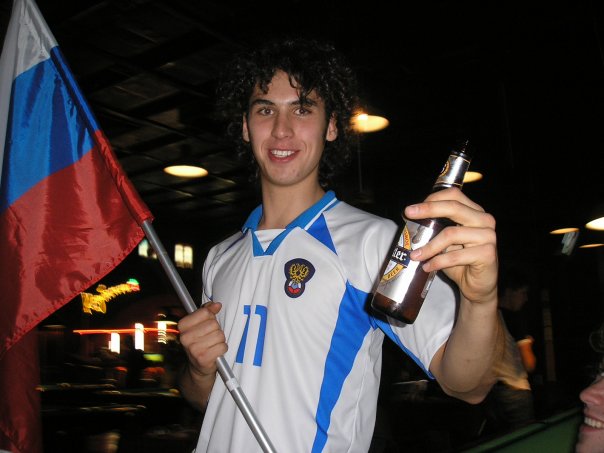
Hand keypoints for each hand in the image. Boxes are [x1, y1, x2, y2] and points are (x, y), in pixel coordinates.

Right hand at [178, 301, 226, 378]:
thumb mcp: (200, 324)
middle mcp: (185, 337)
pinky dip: (222, 349)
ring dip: (220, 340)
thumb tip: (217, 305)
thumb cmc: (200, 341)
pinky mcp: (203, 359)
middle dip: (216, 330)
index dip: (211, 317)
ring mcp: (193, 349)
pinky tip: (215, 351)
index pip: (205, 312)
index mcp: (183, 326)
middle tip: (210, 337)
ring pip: (219, 335)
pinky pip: (222, 347)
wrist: (197, 366)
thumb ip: (206, 311)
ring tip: (212, 344)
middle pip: (213, 324)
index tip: (208, 323)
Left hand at [404, 187, 497, 305]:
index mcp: (475, 212)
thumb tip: (410, 221)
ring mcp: (488, 236)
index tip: (412, 208)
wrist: (477, 286)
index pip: (454, 195)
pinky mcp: (487, 254)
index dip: (433, 199)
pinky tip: (427, 267)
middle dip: (428, 209)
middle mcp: (484, 220)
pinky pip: (455, 256)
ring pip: (451, 234)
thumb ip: (436, 228)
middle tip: (409, 213)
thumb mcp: (445, 242)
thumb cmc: (459, 261)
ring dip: (429, 246)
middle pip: (454, 208)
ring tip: (415, 255)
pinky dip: (438, 262)